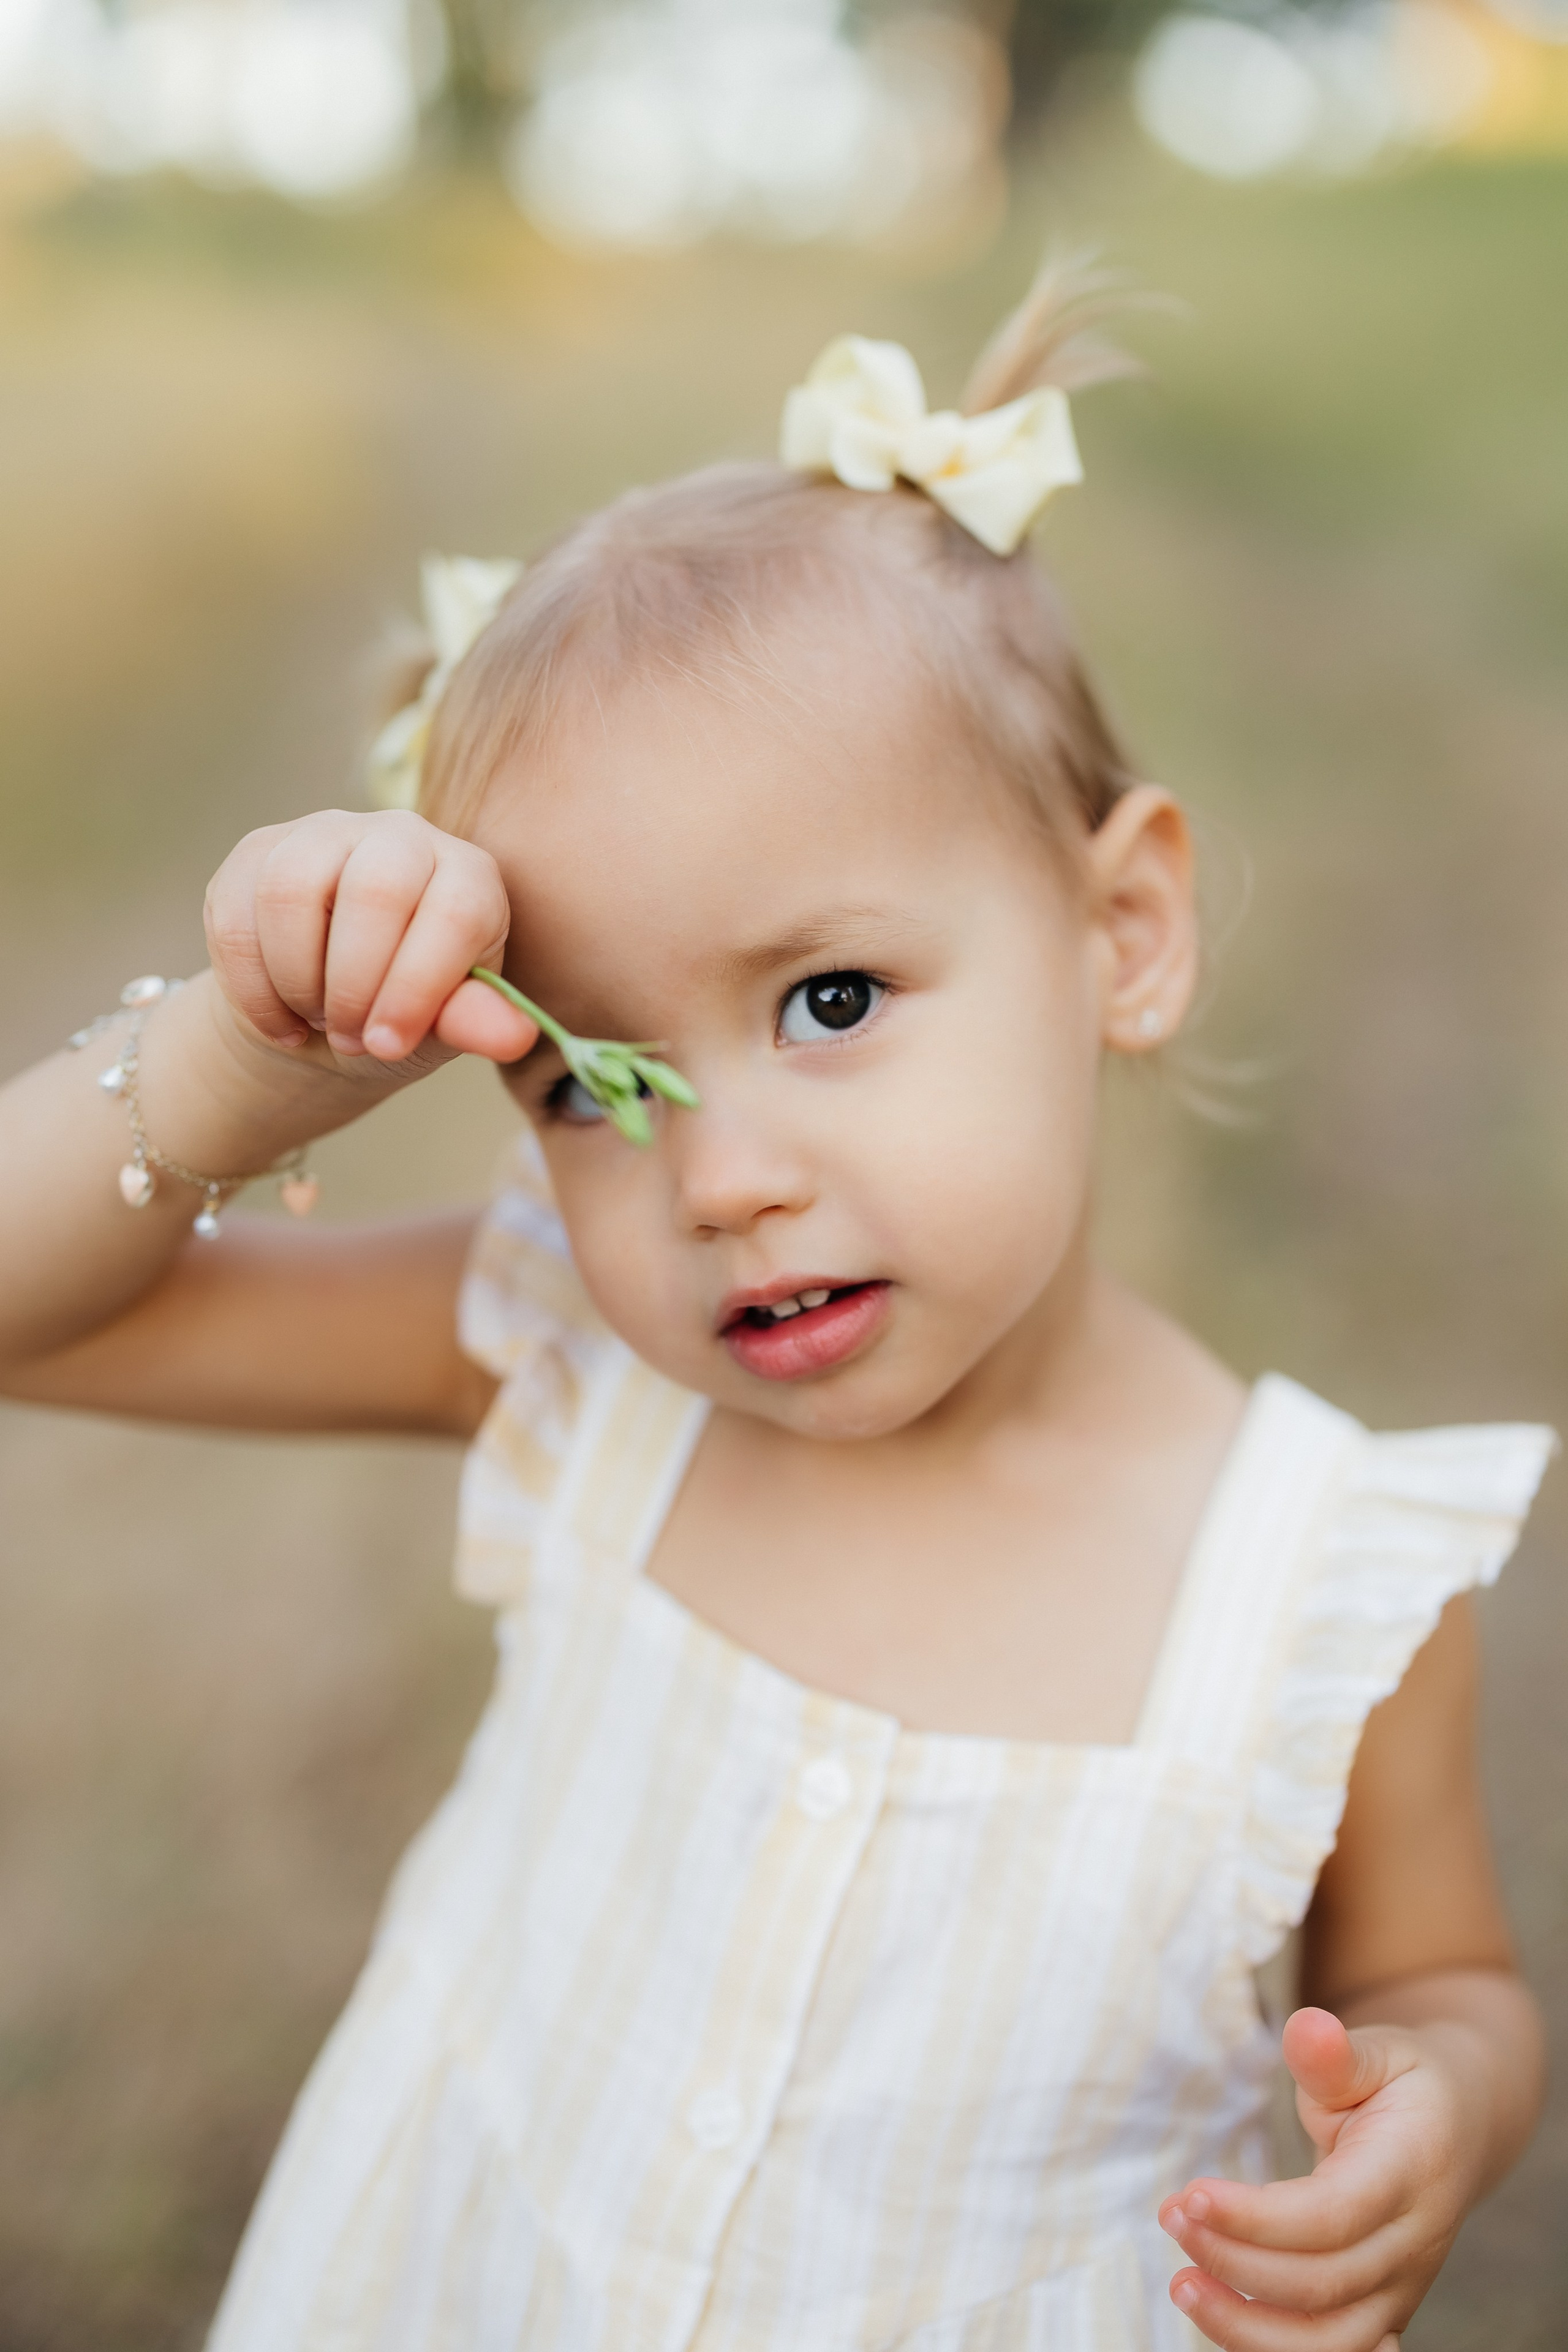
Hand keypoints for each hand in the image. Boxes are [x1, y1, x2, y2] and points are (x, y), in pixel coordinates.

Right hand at [204, 809, 537, 1074]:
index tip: (389, 1045)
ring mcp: (324, 833)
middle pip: (375, 890)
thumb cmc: (403, 1015)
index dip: (417, 986)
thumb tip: (515, 1037)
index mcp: (468, 876)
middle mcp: (402, 836)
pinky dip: (252, 987)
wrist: (325, 1017)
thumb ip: (474, 1023)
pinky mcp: (258, 852)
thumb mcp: (443, 1028)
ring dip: (298, 982)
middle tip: (352, 1039)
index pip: (454, 911)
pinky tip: (280, 1020)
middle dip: (354, 985)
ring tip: (318, 1021)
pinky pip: (236, 913)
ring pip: (291, 892)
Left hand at [1159, 2006, 1479, 2348]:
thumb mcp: (1378, 2050)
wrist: (1460, 2125)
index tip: (1192, 2193)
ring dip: (1248, 2326)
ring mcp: (1402, 2286)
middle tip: (1172, 2217)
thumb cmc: (1404, 2082)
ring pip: (1331, 2341)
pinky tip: (1225, 2329)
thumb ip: (1336, 2054)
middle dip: (1235, 2261)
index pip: (1330, 2216)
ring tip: (1182, 2286)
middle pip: (1321, 2284)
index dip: (1258, 2218)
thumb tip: (1307, 2027)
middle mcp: (1413, 2244)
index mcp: (1411, 2172)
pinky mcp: (1384, 2308)